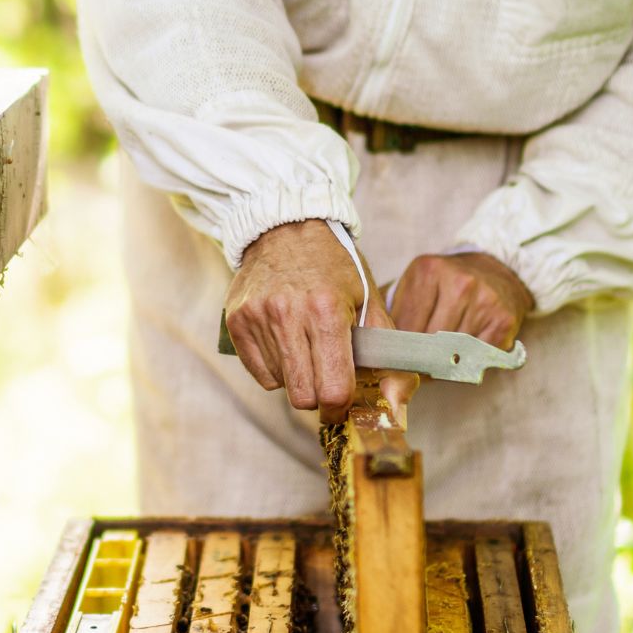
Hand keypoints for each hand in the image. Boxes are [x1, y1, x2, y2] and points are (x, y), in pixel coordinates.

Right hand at [224, 220, 417, 423]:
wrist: (286, 228)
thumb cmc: (334, 266)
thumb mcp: (371, 301)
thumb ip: (388, 356)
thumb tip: (395, 404)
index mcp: (327, 310)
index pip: (333, 389)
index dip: (342, 404)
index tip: (344, 400)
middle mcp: (288, 314)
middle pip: (303, 396)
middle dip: (319, 396)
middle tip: (327, 378)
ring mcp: (258, 317)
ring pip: (281, 385)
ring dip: (297, 377)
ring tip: (306, 346)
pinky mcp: (237, 321)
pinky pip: (259, 373)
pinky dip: (275, 367)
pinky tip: (285, 342)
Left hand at [391, 252, 533, 349]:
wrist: (495, 270)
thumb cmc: (447, 283)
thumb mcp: (418, 284)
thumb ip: (396, 311)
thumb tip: (376, 350)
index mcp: (428, 271)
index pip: (405, 325)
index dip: (400, 347)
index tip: (398, 357)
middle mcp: (459, 283)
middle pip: (429, 340)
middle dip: (421, 357)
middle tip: (419, 362)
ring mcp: (484, 301)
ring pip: (453, 351)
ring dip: (444, 362)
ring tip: (441, 356)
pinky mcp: (502, 320)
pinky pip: (477, 356)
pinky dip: (468, 361)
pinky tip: (464, 351)